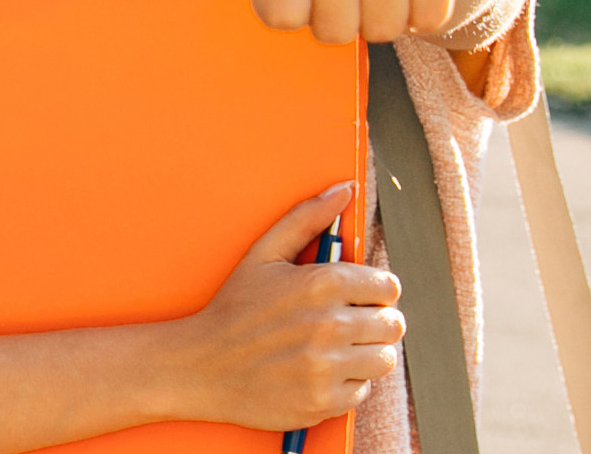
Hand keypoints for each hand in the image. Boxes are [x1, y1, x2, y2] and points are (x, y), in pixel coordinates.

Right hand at [160, 182, 402, 430]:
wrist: (198, 367)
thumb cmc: (233, 310)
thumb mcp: (263, 255)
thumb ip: (308, 218)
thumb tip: (346, 189)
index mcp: (321, 283)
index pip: (388, 287)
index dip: (372, 292)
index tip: (354, 299)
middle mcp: (329, 324)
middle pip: (392, 324)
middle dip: (371, 323)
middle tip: (341, 326)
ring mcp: (326, 366)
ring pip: (384, 358)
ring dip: (364, 355)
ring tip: (333, 350)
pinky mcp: (323, 400)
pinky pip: (362, 390)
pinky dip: (345, 384)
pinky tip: (317, 373)